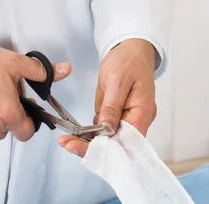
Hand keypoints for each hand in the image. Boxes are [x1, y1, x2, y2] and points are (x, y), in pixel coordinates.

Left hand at [58, 38, 156, 156]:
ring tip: (66, 142)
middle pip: (118, 145)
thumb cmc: (128, 60)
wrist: (131, 49)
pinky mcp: (117, 117)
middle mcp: (137, 122)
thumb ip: (112, 106)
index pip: (128, 141)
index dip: (107, 149)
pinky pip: (105, 131)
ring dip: (88, 143)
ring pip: (109, 140)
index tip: (84, 149)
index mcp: (143, 114)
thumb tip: (106, 130)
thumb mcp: (117, 81)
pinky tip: (74, 135)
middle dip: (93, 148)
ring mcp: (127, 120)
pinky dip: (90, 135)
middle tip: (68, 145)